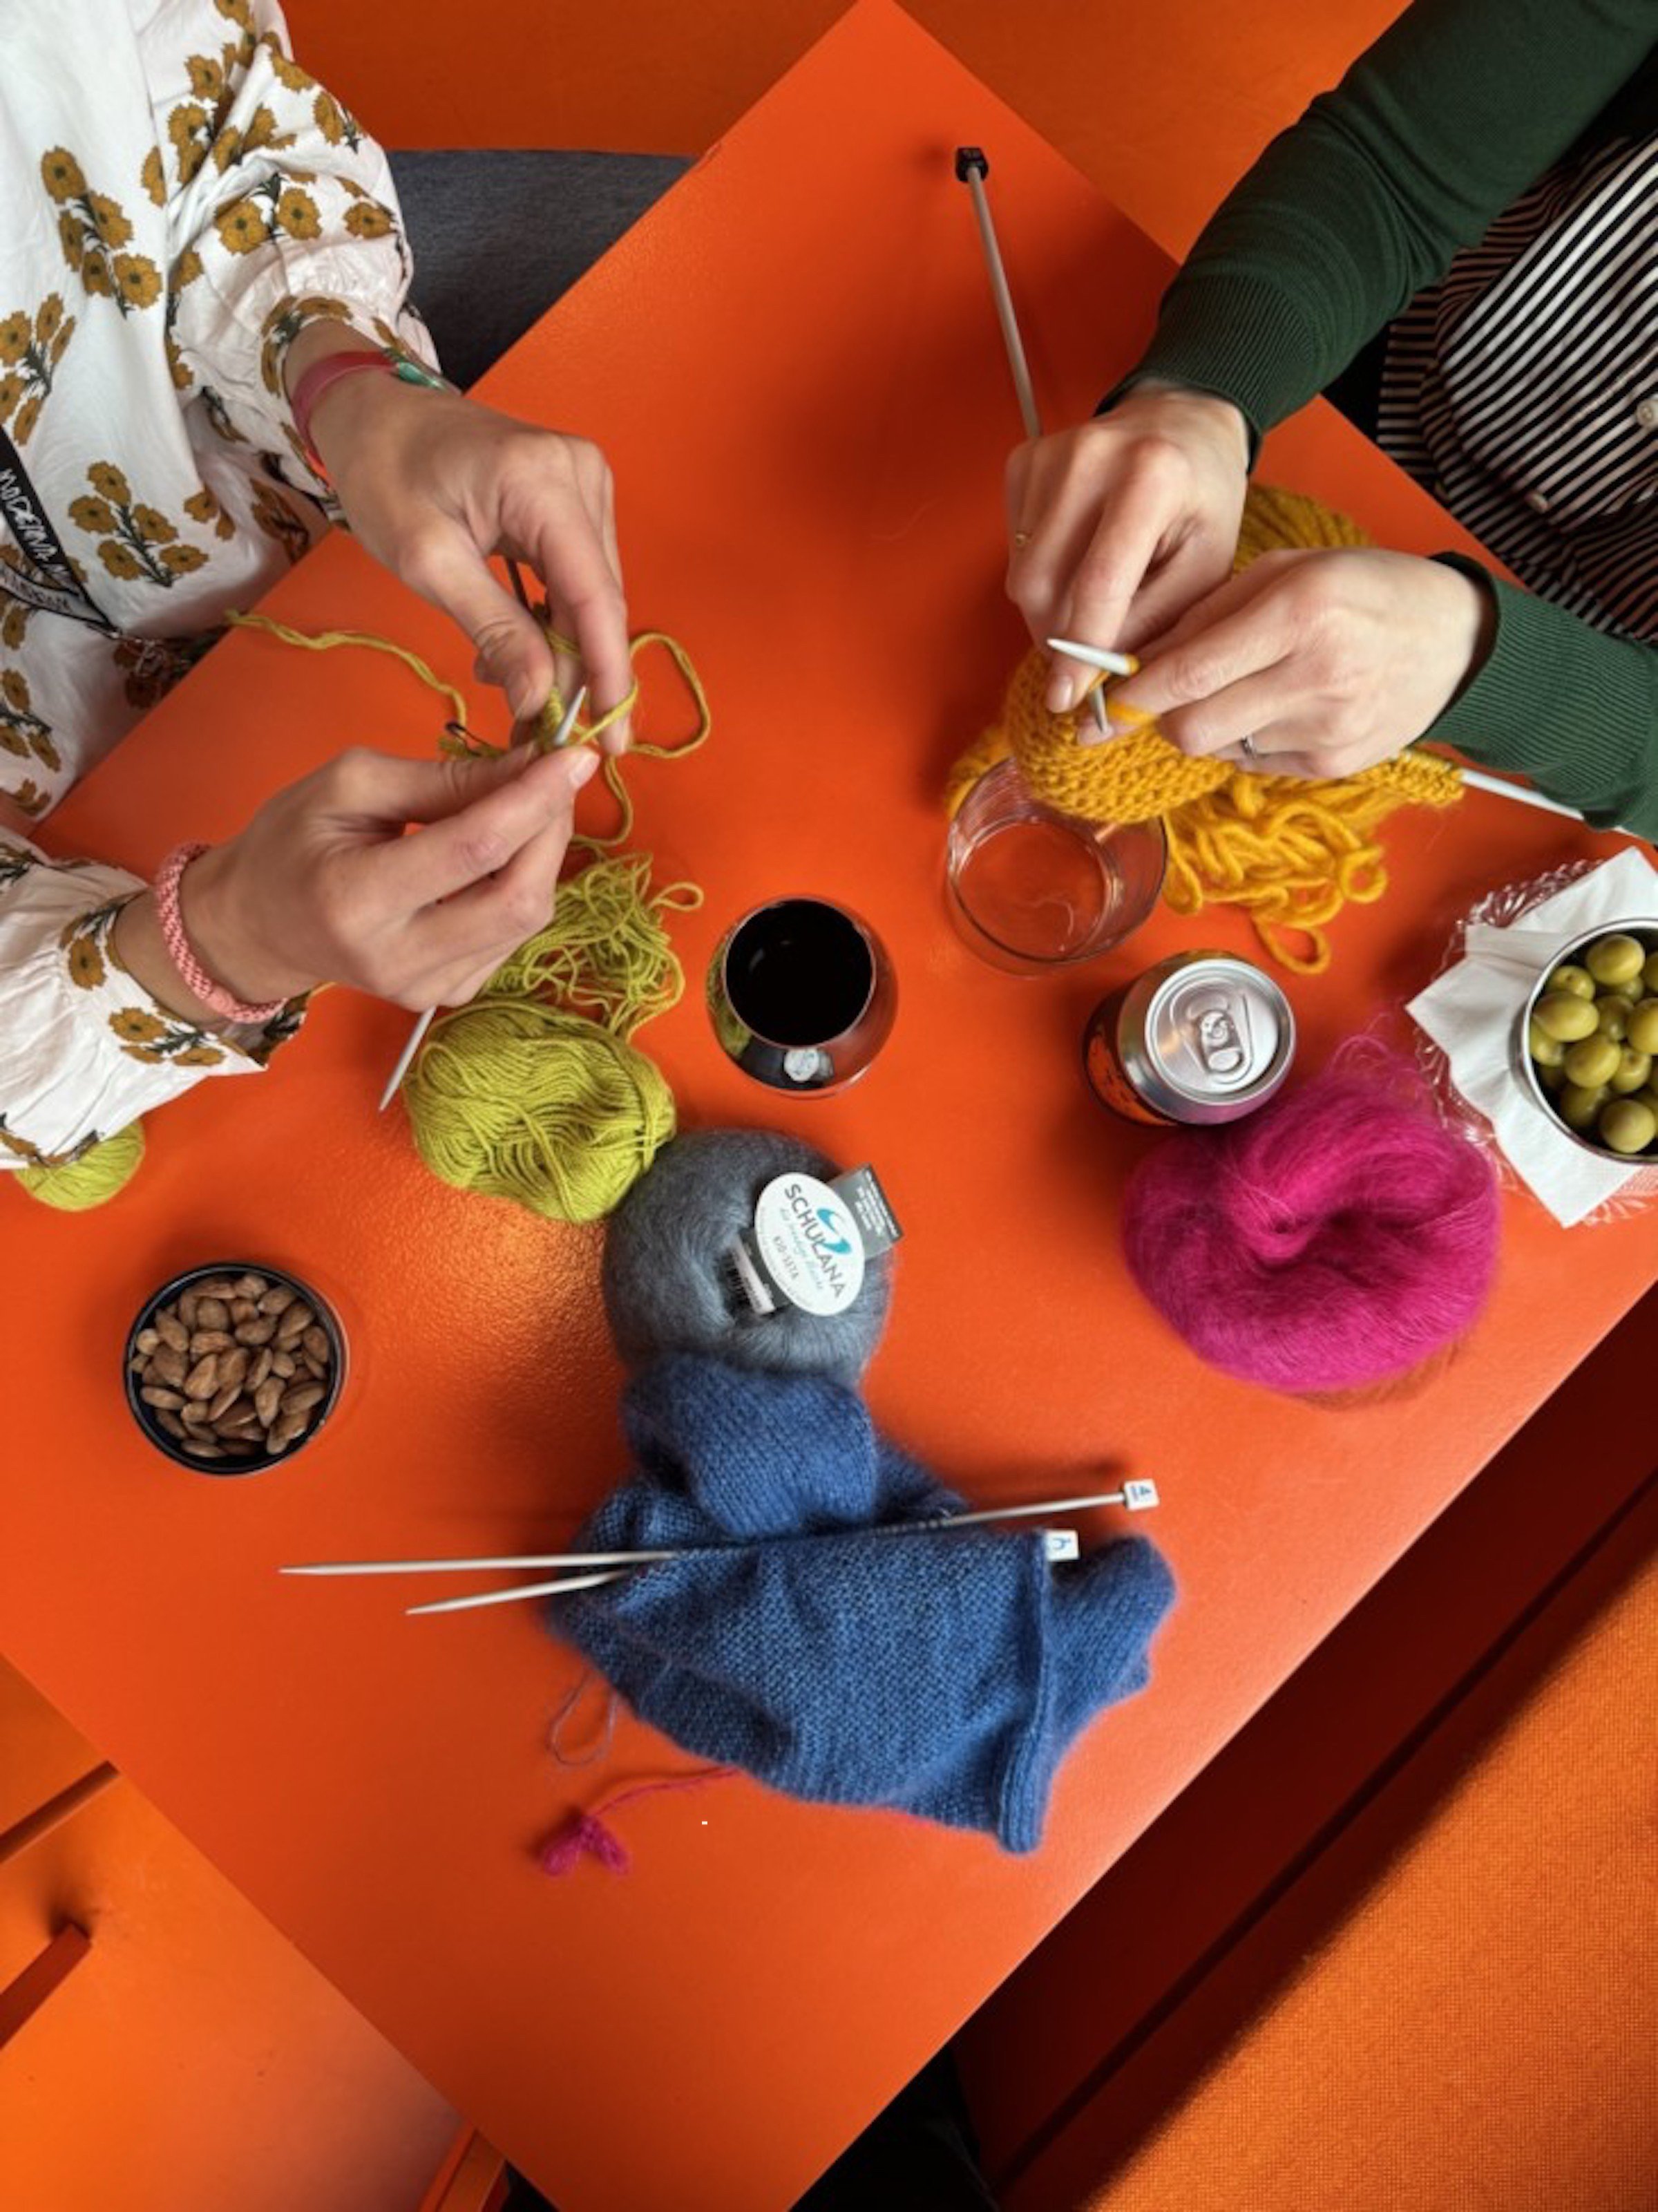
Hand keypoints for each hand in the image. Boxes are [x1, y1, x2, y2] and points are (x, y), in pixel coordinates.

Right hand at [116, 742, 596, 1018]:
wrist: (257, 926)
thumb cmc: (293, 841)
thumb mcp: (350, 784)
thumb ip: (442, 779)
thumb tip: (528, 766)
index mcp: (356, 899)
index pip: (473, 851)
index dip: (533, 800)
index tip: (575, 754)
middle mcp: (397, 959)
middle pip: (516, 899)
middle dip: (551, 829)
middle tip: (556, 776)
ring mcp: (426, 988)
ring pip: (525, 920)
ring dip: (543, 855)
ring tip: (527, 806)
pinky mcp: (447, 995)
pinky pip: (511, 937)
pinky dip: (521, 886)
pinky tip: (501, 856)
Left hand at [295, 330, 631, 749]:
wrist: (371, 411)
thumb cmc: (384, 474)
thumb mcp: (428, 562)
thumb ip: (494, 630)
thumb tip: (539, 700)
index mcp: (544, 480)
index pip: (596, 595)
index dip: (607, 674)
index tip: (612, 741)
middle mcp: (582, 474)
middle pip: (600, 598)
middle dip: (581, 672)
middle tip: (552, 737)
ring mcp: (583, 480)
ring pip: (592, 593)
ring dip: (564, 650)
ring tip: (518, 693)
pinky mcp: (573, 493)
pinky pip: (577, 574)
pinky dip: (553, 620)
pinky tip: (519, 652)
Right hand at [1005, 383, 1249, 711]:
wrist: (1183, 424)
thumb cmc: (1202, 503)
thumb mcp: (1205, 570)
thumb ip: (1154, 625)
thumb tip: (1097, 679)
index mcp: (1151, 477)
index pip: (1098, 583)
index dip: (1079, 650)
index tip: (1066, 699)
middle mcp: (1090, 456)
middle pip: (1042, 584)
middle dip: (1058, 636)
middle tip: (1086, 656)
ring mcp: (1048, 455)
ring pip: (1020, 573)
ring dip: (1048, 609)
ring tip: (1091, 600)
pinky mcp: (1024, 462)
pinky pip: (1013, 548)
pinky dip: (1041, 572)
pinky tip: (1078, 556)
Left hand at [1105, 549, 1495, 778]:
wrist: (1455, 639)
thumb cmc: (1362, 590)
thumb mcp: (1287, 572)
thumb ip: (1208, 614)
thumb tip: (1136, 662)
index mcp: (1298, 612)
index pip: (1188, 672)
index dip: (1131, 694)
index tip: (1097, 703)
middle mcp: (1315, 674)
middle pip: (1191, 728)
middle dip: (1161, 718)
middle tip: (1162, 697)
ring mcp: (1328, 728)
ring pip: (1218, 749)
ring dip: (1207, 724)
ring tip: (1240, 688)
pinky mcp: (1335, 764)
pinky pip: (1254, 763)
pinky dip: (1247, 739)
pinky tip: (1278, 706)